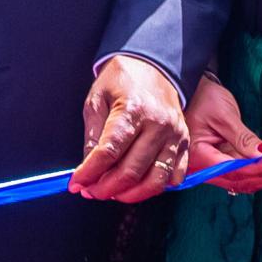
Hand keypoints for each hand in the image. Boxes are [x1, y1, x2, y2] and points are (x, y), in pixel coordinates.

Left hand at [72, 55, 189, 202]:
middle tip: (90, 191)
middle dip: (106, 188)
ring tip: (112, 193)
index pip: (109, 152)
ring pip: (156, 180)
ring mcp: (174, 135)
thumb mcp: (96, 100)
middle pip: (132, 170)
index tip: (76, 183)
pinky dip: (156, 187)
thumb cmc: (121, 81)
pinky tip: (138, 185)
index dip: (90, 173)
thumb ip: (92, 136)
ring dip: (131, 194)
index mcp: (132, 110)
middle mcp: (157, 125)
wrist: (152, 66)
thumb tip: (87, 168)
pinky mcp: (184, 143)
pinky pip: (175, 176)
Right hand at [186, 74, 261, 193]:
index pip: (235, 171)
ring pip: (242, 180)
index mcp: (198, 156)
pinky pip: (241, 172)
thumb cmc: (201, 99)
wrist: (190, 90)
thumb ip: (244, 139)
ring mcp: (210, 167)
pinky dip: (259, 169)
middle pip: (240, 180)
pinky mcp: (218, 162)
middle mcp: (201, 167)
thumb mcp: (224, 116)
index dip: (261, 168)